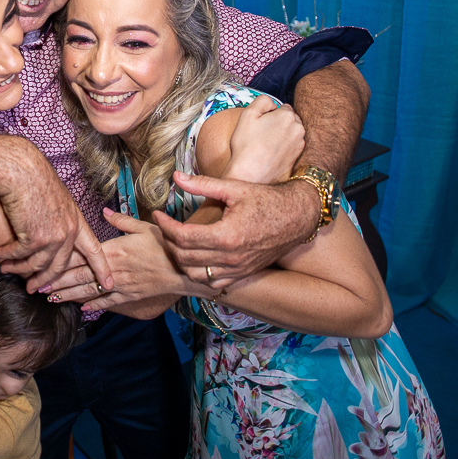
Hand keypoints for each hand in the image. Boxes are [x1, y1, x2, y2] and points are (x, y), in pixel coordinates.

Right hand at [0, 151, 112, 292]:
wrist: (21, 170)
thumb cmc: (34, 178)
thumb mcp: (56, 197)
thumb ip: (59, 217)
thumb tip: (53, 232)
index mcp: (76, 221)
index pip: (94, 250)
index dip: (102, 269)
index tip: (108, 285)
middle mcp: (68, 231)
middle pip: (60, 266)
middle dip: (46, 281)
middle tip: (34, 289)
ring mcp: (53, 236)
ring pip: (37, 265)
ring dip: (19, 270)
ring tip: (6, 270)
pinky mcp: (35, 239)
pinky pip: (19, 255)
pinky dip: (6, 257)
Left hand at [45, 209, 217, 311]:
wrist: (185, 269)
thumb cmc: (165, 245)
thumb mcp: (143, 227)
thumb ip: (121, 221)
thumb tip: (103, 211)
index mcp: (114, 250)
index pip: (81, 258)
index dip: (60, 262)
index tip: (43, 264)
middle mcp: (113, 270)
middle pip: (79, 277)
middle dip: (57, 282)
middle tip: (37, 286)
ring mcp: (121, 285)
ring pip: (90, 292)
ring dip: (69, 295)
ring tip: (52, 298)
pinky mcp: (131, 296)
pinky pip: (109, 302)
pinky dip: (95, 306)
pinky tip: (82, 309)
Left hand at [153, 172, 318, 285]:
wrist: (298, 217)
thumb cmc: (268, 200)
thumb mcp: (235, 188)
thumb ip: (203, 184)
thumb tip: (176, 176)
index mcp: (227, 236)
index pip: (183, 237)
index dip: (165, 225)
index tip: (158, 214)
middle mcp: (231, 258)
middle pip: (184, 257)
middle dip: (168, 241)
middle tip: (164, 226)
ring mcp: (237, 269)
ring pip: (194, 274)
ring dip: (181, 260)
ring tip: (177, 241)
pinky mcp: (242, 274)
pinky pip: (212, 282)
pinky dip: (198, 272)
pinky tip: (195, 256)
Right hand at [224, 97, 304, 183]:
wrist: (250, 176)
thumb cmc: (246, 146)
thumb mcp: (248, 115)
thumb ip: (262, 101)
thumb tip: (273, 104)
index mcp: (287, 115)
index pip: (282, 107)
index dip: (269, 115)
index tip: (260, 125)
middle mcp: (298, 129)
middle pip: (289, 120)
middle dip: (278, 124)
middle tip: (262, 135)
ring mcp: (300, 145)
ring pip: (291, 134)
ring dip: (282, 136)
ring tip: (266, 146)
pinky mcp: (298, 158)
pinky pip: (291, 147)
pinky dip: (284, 149)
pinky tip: (271, 155)